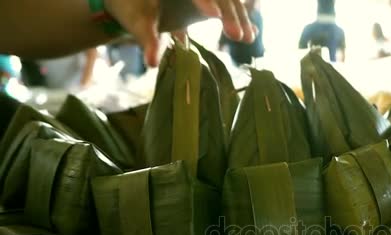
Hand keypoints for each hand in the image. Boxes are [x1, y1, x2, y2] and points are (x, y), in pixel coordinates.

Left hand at [104, 0, 255, 66]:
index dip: (205, 1)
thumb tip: (152, 63)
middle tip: (238, 36)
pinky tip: (251, 31)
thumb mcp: (137, 22)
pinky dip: (239, 16)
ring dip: (239, 16)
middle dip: (230, 12)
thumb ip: (147, 40)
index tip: (216, 17)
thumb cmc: (129, 7)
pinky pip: (227, 3)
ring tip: (248, 38)